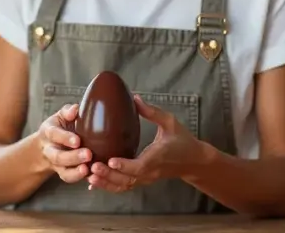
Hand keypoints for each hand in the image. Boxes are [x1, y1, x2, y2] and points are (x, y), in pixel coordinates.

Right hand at [36, 103, 91, 182]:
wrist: (48, 144)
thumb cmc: (60, 126)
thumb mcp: (61, 116)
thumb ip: (67, 111)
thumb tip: (75, 109)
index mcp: (49, 132)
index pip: (54, 135)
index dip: (65, 138)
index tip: (78, 141)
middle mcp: (50, 150)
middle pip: (58, 156)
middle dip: (73, 157)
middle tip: (88, 154)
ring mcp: (57, 164)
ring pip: (63, 171)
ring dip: (76, 172)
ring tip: (88, 169)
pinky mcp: (64, 173)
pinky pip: (70, 178)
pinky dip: (80, 178)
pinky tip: (92, 176)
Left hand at [87, 94, 202, 192]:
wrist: (193, 161)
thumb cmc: (182, 140)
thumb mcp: (170, 122)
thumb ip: (152, 112)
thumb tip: (134, 98)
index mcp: (157, 157)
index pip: (140, 165)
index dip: (125, 165)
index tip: (111, 160)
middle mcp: (150, 172)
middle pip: (128, 179)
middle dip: (109, 175)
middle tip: (92, 167)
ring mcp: (146, 179)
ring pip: (124, 186)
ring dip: (107, 183)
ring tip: (90, 176)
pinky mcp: (143, 181)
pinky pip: (125, 187)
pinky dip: (109, 186)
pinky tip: (94, 183)